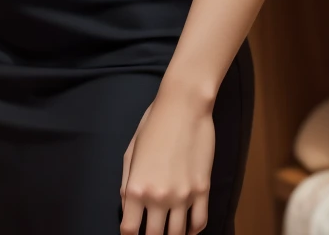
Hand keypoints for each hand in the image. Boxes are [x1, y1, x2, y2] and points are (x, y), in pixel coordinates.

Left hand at [120, 88, 215, 234]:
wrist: (183, 106)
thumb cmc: (153, 125)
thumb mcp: (131, 153)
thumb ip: (126, 184)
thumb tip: (127, 208)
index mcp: (136, 187)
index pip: (130, 230)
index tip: (133, 234)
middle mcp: (158, 197)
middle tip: (152, 231)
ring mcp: (183, 195)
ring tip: (169, 230)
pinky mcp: (202, 189)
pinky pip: (200, 223)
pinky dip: (193, 230)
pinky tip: (187, 226)